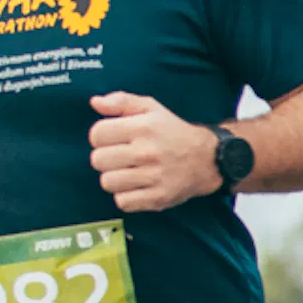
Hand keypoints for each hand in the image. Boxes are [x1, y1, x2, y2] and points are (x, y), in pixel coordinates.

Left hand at [87, 94, 223, 212]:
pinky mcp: (159, 198)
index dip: (101, 136)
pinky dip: (126, 196)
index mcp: (144, 127)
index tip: (113, 139)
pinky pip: (123, 202)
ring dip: (114, 178)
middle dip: (106, 158)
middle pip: (98, 160)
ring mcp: (154, 177)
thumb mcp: (150, 108)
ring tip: (128, 172)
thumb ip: (121, 101)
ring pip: (107, 182)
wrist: (208, 158)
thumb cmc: (173, 132)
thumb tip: (95, 103)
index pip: (97, 134)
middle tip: (121, 157)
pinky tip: (136, 186)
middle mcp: (148, 152)